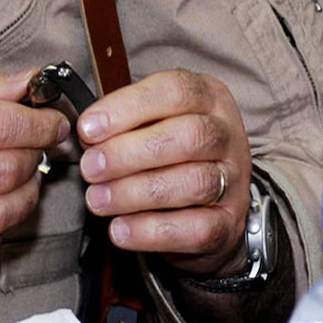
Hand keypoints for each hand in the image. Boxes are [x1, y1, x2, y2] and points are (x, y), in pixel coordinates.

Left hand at [75, 69, 252, 275]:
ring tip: (98, 199)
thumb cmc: (173, 154)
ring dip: (136, 192)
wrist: (210, 206)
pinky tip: (120, 229)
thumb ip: (125, 123)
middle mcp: (228, 135)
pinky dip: (152, 231)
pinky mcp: (228, 223)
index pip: (175, 91)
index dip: (128, 108)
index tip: (88, 128)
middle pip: (189, 136)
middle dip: (130, 153)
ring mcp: (234, 180)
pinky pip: (196, 229)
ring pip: (194, 183)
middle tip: (90, 168)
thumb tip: (88, 135)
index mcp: (210, 98)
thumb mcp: (155, 122)